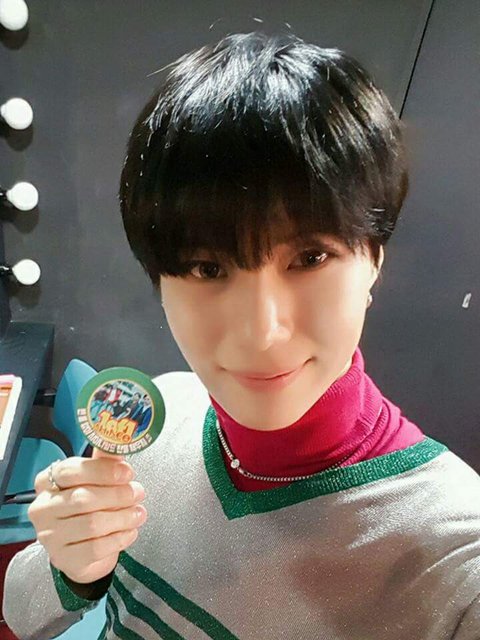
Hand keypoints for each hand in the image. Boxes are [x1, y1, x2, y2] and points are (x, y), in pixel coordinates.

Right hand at [28, 448, 146, 583]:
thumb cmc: (89, 508)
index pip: (71, 471)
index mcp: (46, 482)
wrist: (83, 550)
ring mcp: (50, 536)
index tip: (127, 472)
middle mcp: (42, 508)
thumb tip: (120, 439)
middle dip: (118, 495)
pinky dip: (119, 538)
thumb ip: (105, 461)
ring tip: (138, 513)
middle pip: (83, 499)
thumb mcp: (95, 480)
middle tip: (138, 492)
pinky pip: (96, 548)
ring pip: (92, 524)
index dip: (103, 471)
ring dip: (123, 517)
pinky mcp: (63, 559)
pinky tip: (130, 531)